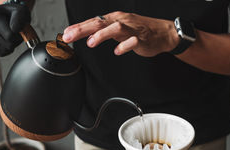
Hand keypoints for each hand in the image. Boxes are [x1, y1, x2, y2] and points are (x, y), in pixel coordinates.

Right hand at [0, 4, 30, 56]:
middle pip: (5, 45)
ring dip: (10, 48)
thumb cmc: (13, 14)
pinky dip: (4, 51)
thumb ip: (20, 18)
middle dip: (14, 43)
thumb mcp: (20, 11)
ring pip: (0, 51)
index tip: (19, 32)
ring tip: (11, 39)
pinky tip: (5, 42)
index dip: (18, 37)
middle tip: (16, 37)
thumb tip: (14, 29)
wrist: (2, 15)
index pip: (9, 36)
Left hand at [63, 12, 179, 56]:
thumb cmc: (140, 31)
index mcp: (114, 19)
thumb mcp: (119, 29)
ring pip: (115, 28)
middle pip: (99, 22)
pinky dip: (124, 45)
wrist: (163, 33)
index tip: (66, 34)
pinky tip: (117, 51)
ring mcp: (132, 29)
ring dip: (102, 34)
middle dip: (83, 29)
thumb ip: (104, 31)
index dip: (78, 27)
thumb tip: (85, 35)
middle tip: (70, 36)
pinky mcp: (142, 38)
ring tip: (91, 42)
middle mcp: (121, 21)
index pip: (93, 21)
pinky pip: (132, 41)